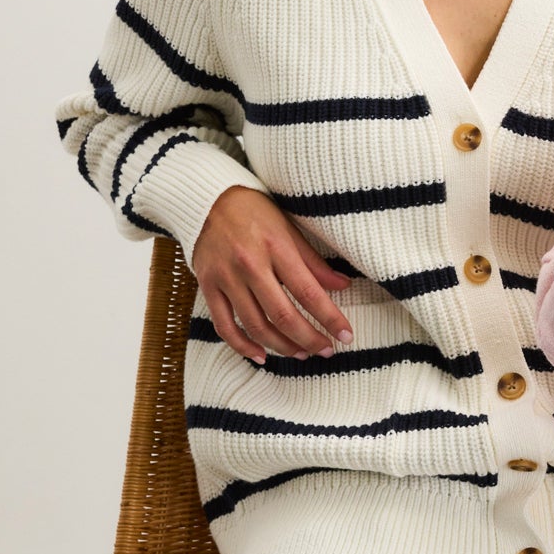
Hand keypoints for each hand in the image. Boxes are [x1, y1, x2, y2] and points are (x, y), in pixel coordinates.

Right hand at [191, 186, 353, 364]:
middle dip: (309, 339)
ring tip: (300, 353)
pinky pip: (224, 326)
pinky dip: (242, 346)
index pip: (309, 292)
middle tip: (326, 351)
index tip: (346, 336)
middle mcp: (250, 264)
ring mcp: (226, 277)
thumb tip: (343, 286)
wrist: (207, 198)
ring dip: (281, 346)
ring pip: (255, 325)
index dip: (330, 318)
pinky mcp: (208, 286)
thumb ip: (314, 262)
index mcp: (276, 247)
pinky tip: (261, 355)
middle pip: (283, 315)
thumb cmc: (254, 211)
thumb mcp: (289, 229)